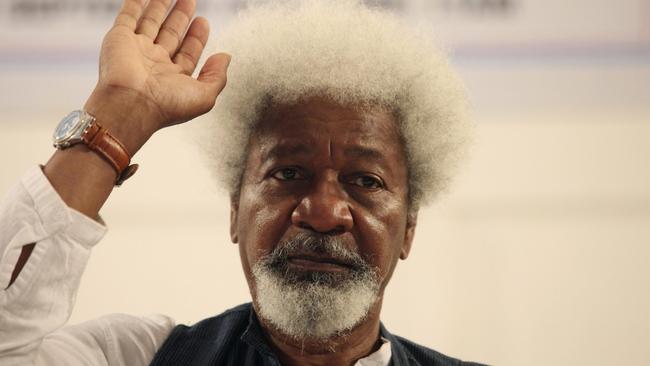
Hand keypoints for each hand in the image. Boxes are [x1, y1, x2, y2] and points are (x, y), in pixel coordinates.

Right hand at [85, 0, 229, 152]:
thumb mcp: (204, 97)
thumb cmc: (166, 106)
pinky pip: (128, 16)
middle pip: (170, 35)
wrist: (130, 105)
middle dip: (181, 17)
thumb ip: (217, 76)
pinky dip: (136, 4)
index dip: (196, 37)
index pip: (187, 53)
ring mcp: (136, 50)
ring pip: (151, 23)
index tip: (203, 22)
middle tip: (190, 1)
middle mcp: (154, 64)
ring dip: (161, 7)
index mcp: (173, 79)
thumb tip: (225, 57)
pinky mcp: (119, 38)